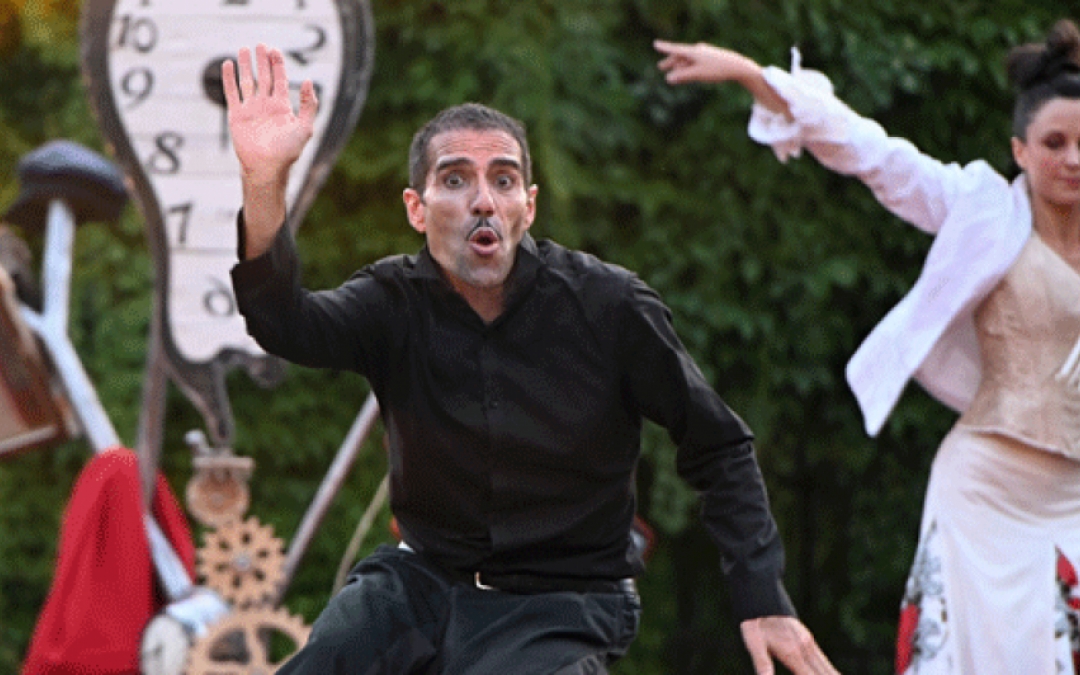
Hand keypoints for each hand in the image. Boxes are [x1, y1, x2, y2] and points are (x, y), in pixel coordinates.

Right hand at [223, 43, 317, 184]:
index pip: (280, 79)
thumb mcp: (305, 127)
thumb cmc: (288, 151)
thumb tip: (308, 80)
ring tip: (243, 49)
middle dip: (262, 61)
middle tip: (260, 44)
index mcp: (282, 107)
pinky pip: (232, 93)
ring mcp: (251, 109)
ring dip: (245, 65)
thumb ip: (309, 104)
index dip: (278, 64)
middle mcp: (266, 105)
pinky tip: (228, 65)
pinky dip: (229, 79)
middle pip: (264, 77)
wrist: (266, 167)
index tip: (274, 49)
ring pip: (247, 81)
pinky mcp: (237, 115)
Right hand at [654, 39, 760, 85]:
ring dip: (679, 67)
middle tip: (661, 67)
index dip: (664, 47)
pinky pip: (695, 63)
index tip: (655, 44)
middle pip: (680, 56)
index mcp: (693, 52)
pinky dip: (688, 68)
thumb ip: (682, 76)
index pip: (675, 49)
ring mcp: (704, 54)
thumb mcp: (698, 74)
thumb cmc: (717, 70)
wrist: (737, 66)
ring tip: (673, 75)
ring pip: (688, 60)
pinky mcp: (710, 59)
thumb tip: (669, 78)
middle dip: (671, 62)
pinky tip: (687, 73)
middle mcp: (698, 51)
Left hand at [740, 616, 839, 674]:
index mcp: (793, 653)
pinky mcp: (807, 638)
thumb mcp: (754, 644)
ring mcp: (808, 643)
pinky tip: (832, 673)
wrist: (760, 597)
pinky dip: (829, 670)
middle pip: (826, 673)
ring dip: (832, 674)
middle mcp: (805, 648)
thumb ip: (762, 663)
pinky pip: (822, 660)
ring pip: (827, 666)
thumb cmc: (755, 623)